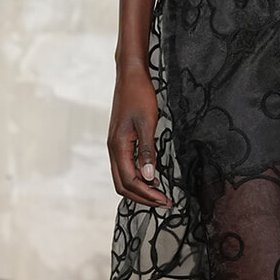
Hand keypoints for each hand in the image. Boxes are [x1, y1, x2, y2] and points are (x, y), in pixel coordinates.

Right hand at [108, 65, 173, 208]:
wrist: (130, 76)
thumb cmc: (139, 96)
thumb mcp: (148, 123)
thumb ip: (147, 151)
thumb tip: (149, 177)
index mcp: (118, 146)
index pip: (130, 181)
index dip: (148, 195)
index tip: (166, 201)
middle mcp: (113, 149)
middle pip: (123, 185)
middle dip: (143, 197)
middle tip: (164, 203)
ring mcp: (115, 145)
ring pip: (123, 177)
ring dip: (140, 188)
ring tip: (160, 194)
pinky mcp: (121, 141)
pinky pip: (125, 166)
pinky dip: (138, 177)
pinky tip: (152, 177)